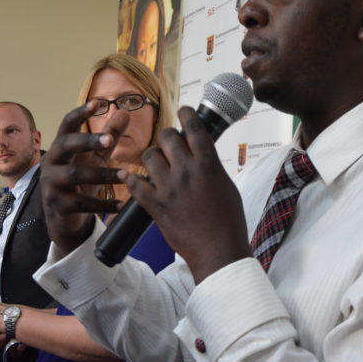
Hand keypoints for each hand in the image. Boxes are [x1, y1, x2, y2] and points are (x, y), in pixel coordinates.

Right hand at [41, 101, 129, 256]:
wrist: (63, 219)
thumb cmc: (80, 182)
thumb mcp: (95, 157)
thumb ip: (109, 136)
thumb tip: (125, 112)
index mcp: (60, 147)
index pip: (67, 125)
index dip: (80, 113)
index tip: (97, 103)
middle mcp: (51, 162)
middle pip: (65, 145)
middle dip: (87, 141)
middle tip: (109, 140)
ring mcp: (51, 184)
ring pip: (75, 175)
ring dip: (103, 175)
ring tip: (127, 176)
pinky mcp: (58, 205)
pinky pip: (82, 203)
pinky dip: (103, 205)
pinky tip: (121, 204)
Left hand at [128, 107, 250, 283]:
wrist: (218, 250)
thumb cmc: (228, 221)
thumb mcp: (227, 185)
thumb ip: (210, 166)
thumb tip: (200, 153)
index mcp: (208, 163)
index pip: (193, 127)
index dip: (186, 114)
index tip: (182, 110)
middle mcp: (187, 171)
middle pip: (167, 137)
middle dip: (167, 138)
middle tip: (169, 145)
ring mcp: (169, 187)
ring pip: (149, 156)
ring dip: (152, 158)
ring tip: (157, 167)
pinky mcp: (155, 205)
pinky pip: (135, 184)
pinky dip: (134, 181)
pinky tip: (136, 181)